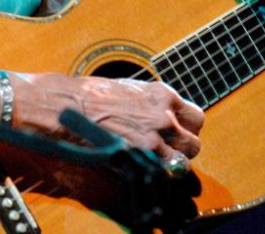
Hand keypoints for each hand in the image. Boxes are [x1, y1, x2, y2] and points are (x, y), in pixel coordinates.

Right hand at [12, 73, 203, 166]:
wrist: (67, 107)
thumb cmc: (92, 95)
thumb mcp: (130, 89)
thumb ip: (151, 103)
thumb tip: (162, 114)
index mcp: (163, 95)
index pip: (196, 117)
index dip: (188, 129)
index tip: (178, 133)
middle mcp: (165, 115)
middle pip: (194, 143)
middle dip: (183, 149)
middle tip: (168, 152)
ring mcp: (154, 138)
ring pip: (183, 162)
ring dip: (172, 165)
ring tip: (155, 163)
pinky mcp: (139, 157)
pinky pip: (162, 173)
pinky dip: (157, 175)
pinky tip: (143, 169)